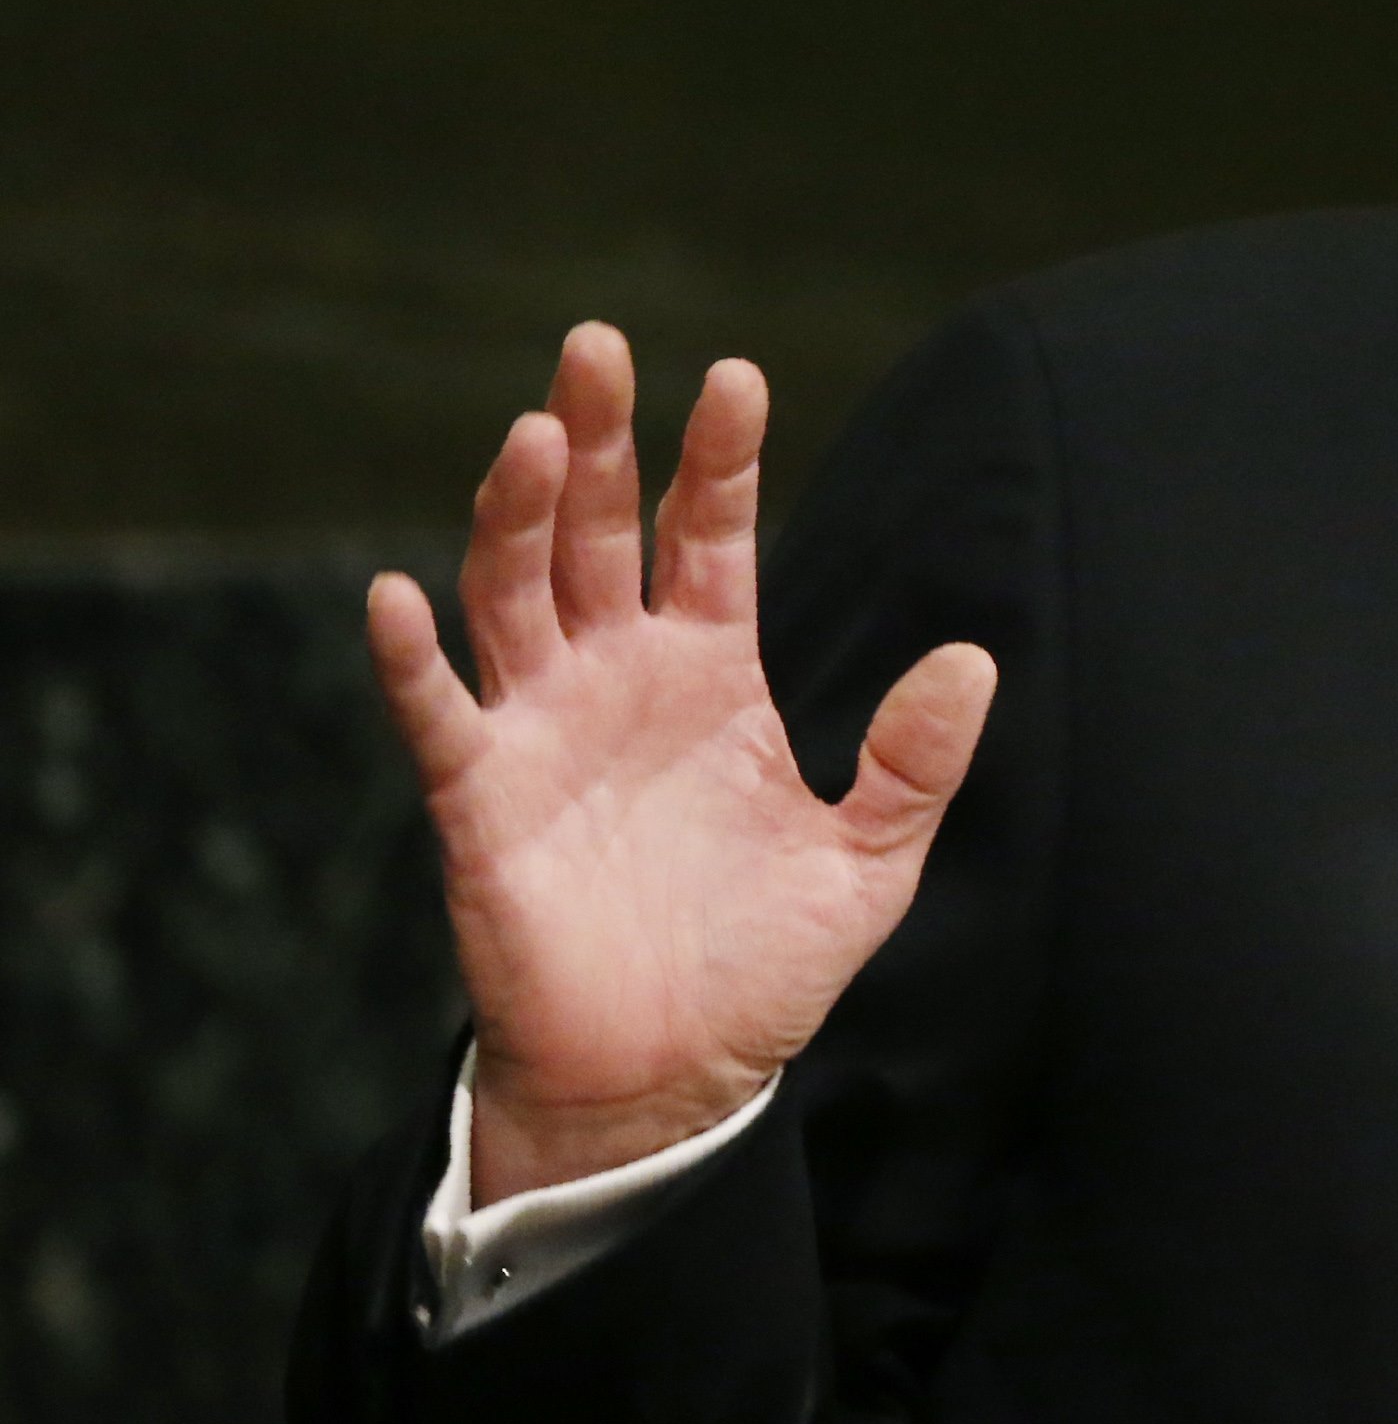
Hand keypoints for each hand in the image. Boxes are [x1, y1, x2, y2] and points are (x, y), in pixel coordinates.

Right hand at [369, 323, 996, 1205]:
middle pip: (598, 528)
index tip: (739, 376)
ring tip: (533, 433)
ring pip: (515, 591)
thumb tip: (973, 658)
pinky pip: (438, 717)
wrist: (674, 1078)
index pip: (710, 534)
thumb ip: (915, 760)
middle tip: (599, 345)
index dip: (719, 458)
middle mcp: (618, 676)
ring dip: (516, 513)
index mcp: (712, 670)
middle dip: (596, 437)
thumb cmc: (763, 964)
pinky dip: (410, 657)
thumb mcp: (870, 861)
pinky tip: (398, 595)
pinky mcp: (482, 803)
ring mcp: (543, 730)